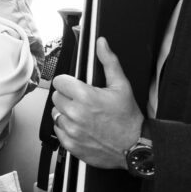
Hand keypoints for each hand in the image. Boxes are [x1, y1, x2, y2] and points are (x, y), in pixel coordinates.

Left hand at [51, 37, 142, 168]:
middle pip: (56, 97)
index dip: (68, 82)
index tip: (75, 86)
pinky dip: (66, 128)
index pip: (59, 81)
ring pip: (56, 113)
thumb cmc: (128, 118)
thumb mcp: (122, 86)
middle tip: (82, 101)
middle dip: (67, 97)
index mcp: (85, 96)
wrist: (134, 148)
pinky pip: (58, 130)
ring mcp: (72, 130)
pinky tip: (80, 127)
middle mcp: (75, 113)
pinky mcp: (71, 144)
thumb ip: (109, 61)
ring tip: (81, 114)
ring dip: (65, 112)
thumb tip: (101, 43)